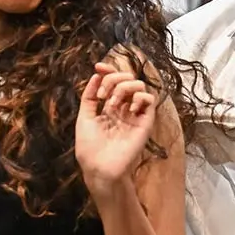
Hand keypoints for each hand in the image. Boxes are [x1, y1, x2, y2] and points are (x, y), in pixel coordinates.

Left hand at [75, 62, 157, 196]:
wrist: (99, 167)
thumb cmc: (90, 147)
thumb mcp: (84, 117)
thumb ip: (89, 96)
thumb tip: (96, 75)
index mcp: (108, 107)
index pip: (113, 82)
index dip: (108, 71)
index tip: (98, 67)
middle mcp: (123, 109)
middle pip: (126, 79)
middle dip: (113, 79)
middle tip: (102, 95)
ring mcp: (134, 115)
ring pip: (139, 86)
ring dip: (123, 87)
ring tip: (111, 104)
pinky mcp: (145, 123)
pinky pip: (150, 100)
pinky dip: (139, 97)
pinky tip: (128, 108)